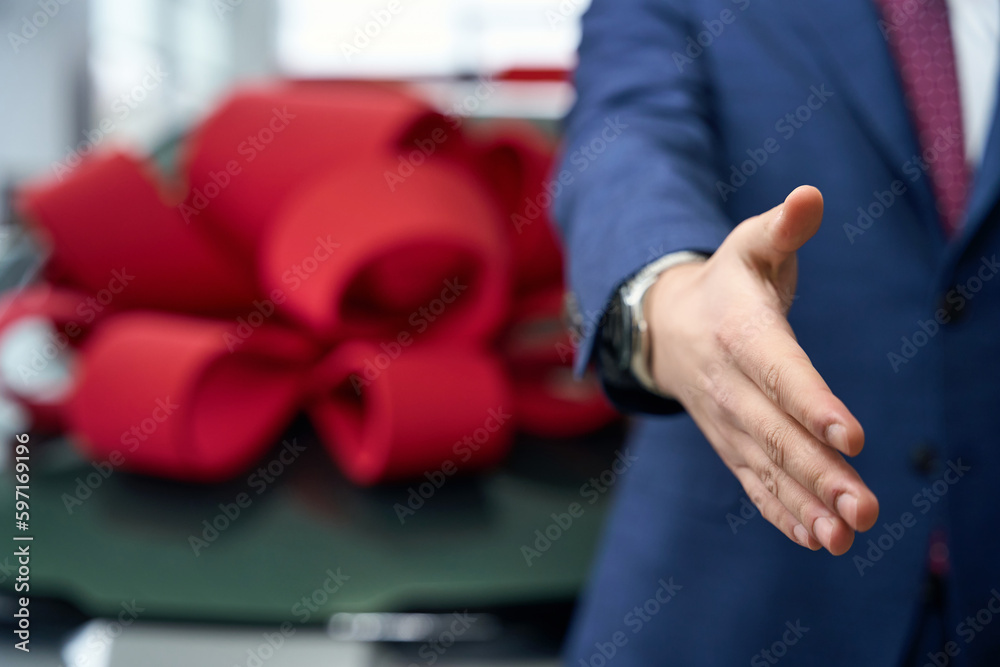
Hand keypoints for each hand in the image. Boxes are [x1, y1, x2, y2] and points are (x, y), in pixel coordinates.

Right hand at [644, 186, 877, 554]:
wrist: (667, 328)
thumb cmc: (725, 282)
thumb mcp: (749, 246)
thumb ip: (782, 227)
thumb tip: (810, 197)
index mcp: (737, 331)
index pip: (777, 369)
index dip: (811, 402)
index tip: (850, 436)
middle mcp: (728, 383)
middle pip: (774, 432)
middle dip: (817, 472)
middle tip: (862, 508)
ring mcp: (726, 420)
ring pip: (766, 466)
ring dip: (804, 504)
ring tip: (845, 536)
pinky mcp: (729, 443)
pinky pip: (752, 482)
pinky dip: (781, 511)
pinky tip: (817, 539)